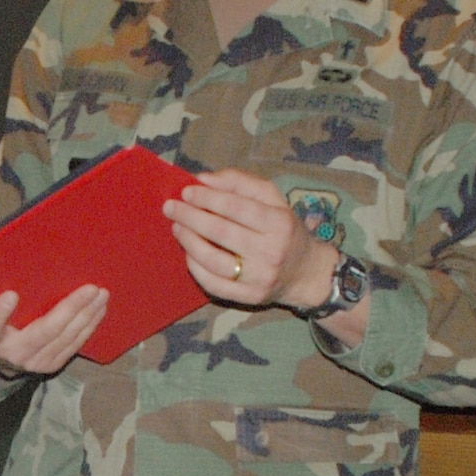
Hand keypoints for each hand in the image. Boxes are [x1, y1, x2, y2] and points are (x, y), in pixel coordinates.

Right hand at [0, 282, 108, 377]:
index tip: (10, 295)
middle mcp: (12, 354)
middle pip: (43, 332)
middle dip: (69, 310)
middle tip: (89, 288)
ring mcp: (34, 362)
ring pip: (65, 338)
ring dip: (87, 316)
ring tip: (101, 293)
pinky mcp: (52, 364)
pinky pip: (74, 345)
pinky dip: (90, 326)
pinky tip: (100, 308)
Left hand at [163, 169, 329, 308]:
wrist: (305, 272)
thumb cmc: (283, 229)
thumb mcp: (273, 199)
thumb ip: (240, 183)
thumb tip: (203, 179)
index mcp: (279, 222)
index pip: (236, 207)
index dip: (208, 198)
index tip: (186, 192)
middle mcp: (271, 250)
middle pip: (221, 232)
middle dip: (191, 217)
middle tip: (171, 207)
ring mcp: (259, 277)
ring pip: (213, 259)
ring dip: (188, 241)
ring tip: (177, 227)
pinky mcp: (248, 297)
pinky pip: (212, 283)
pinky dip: (195, 266)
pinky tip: (188, 252)